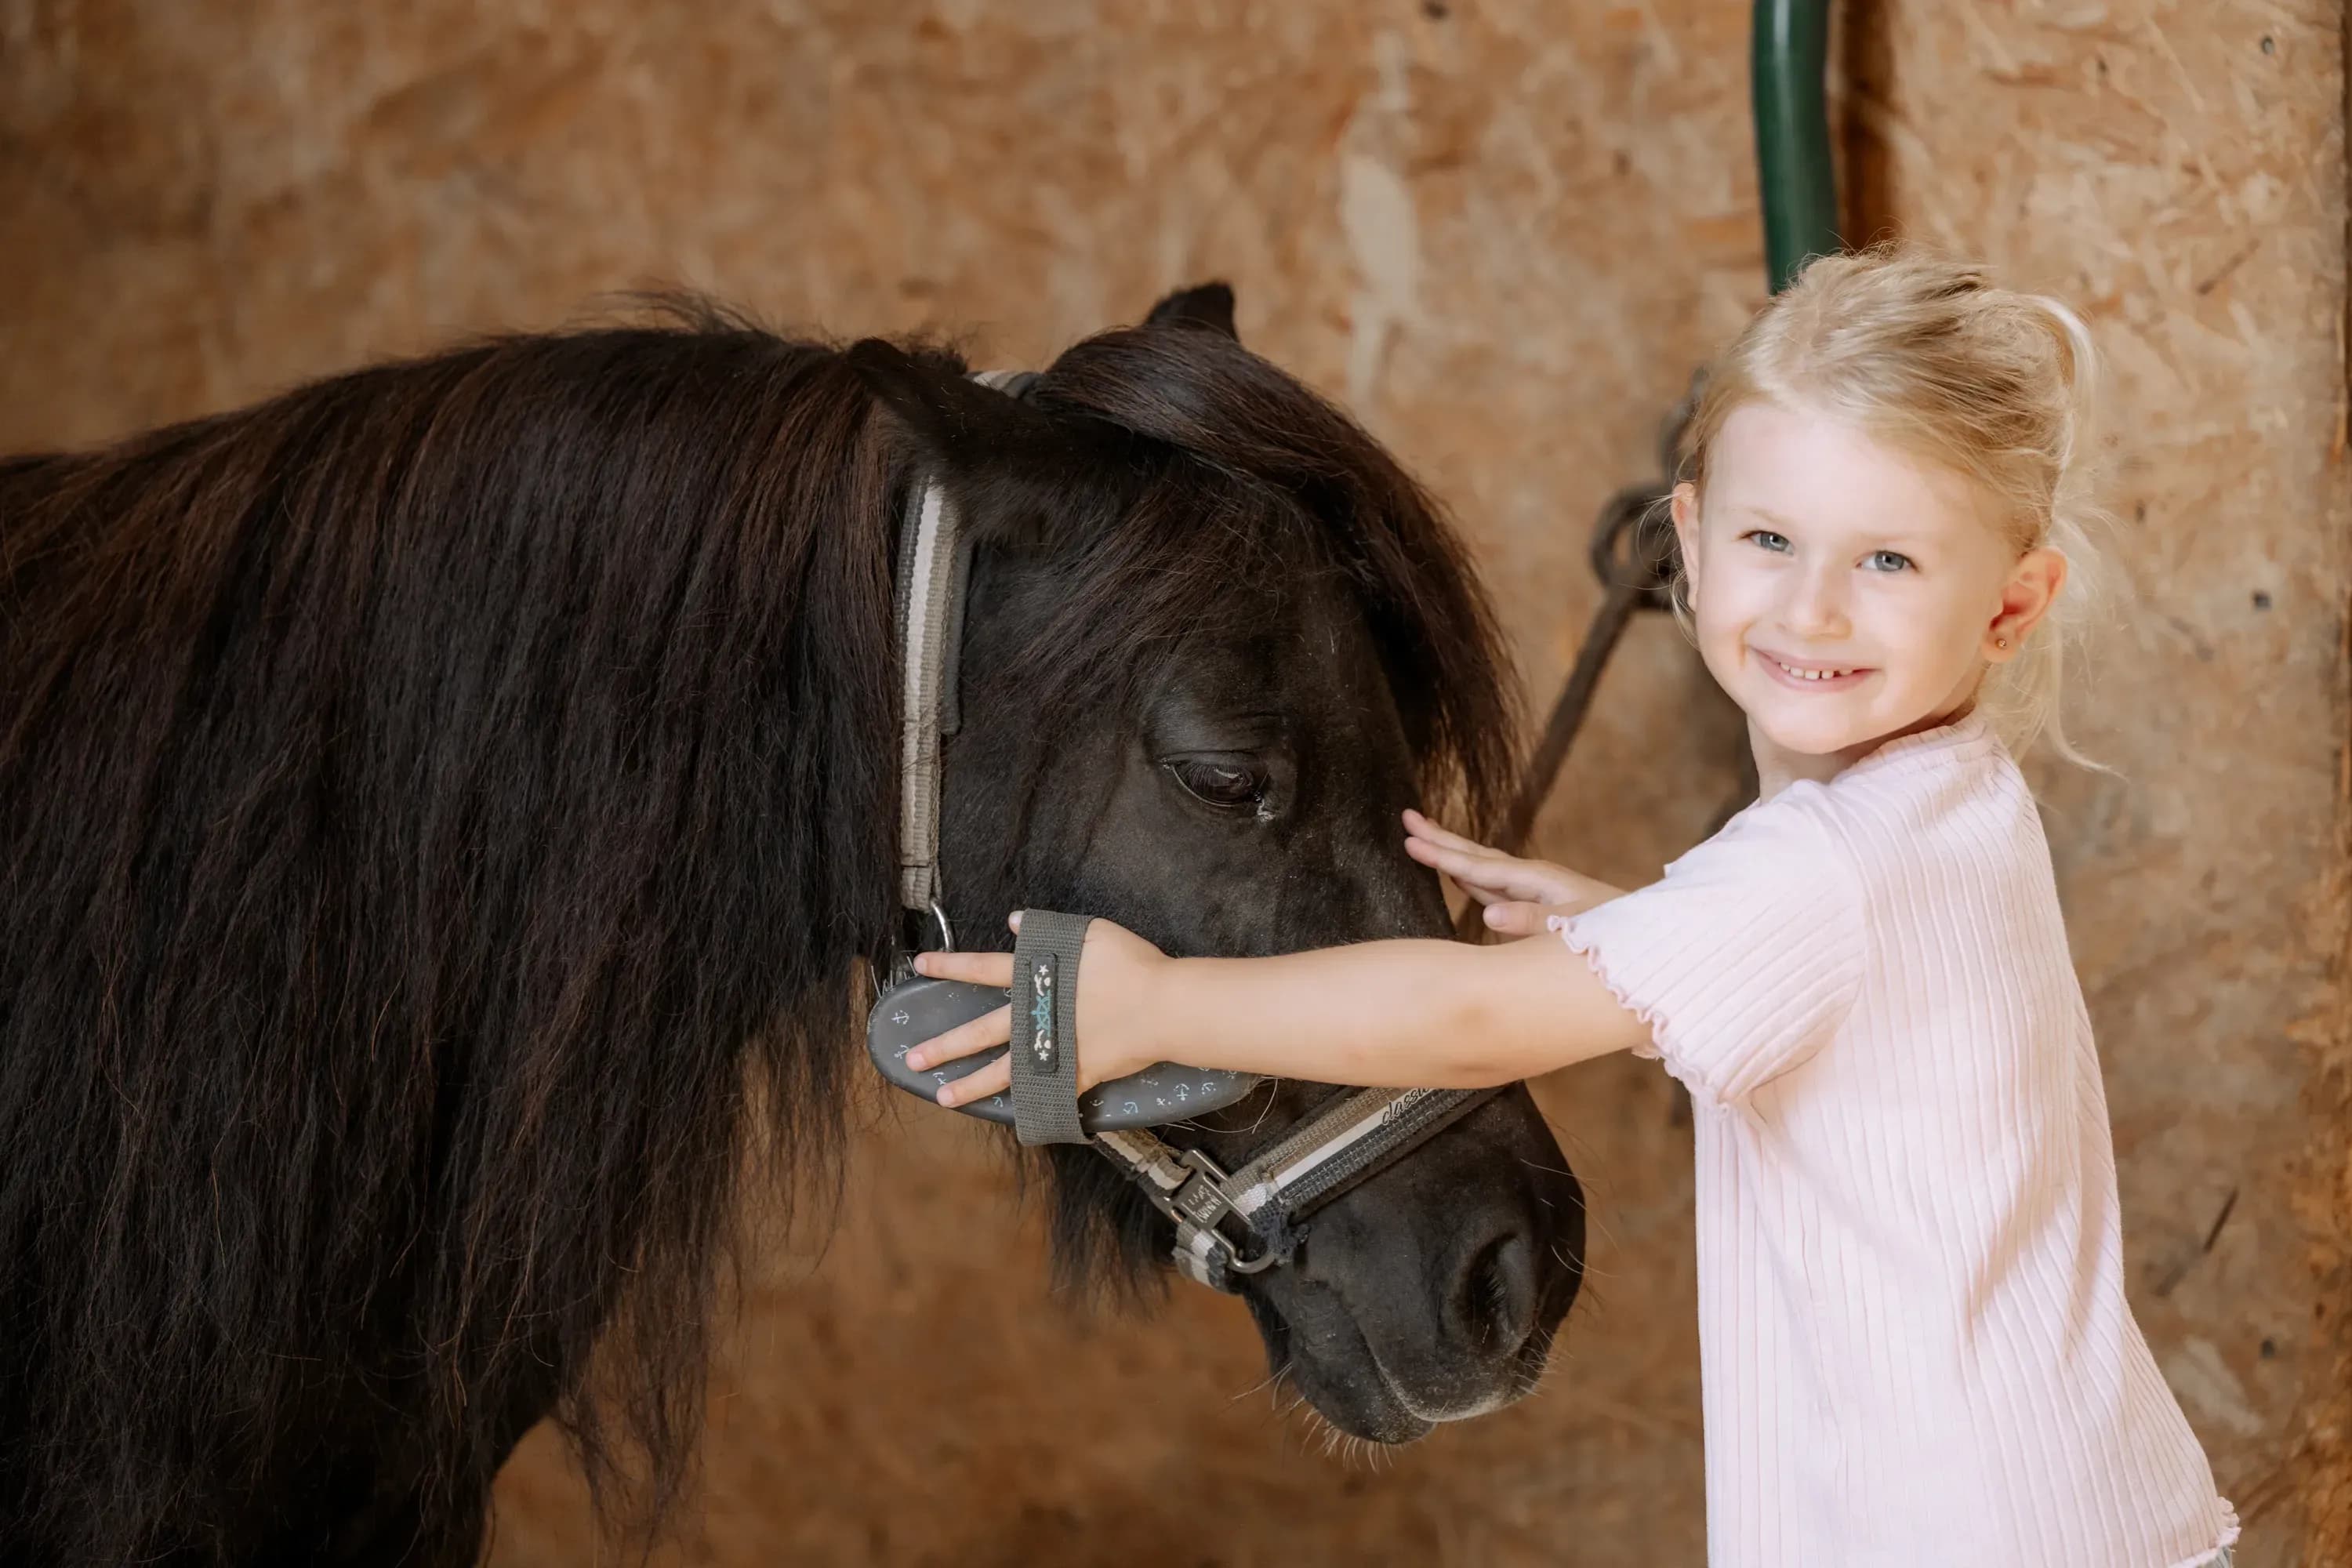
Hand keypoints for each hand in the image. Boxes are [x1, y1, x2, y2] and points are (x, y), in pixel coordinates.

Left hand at [903, 913, 1169, 1108]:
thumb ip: (1047, 930)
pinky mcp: (1075, 1074)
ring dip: (968, 1084)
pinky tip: (1011, 1114)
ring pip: (1000, 1071)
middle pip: (978, 1031)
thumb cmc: (1132, 964)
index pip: (982, 969)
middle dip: (942, 1044)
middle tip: (912, 1056)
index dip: (950, 966)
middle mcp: (1034, 1016)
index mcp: (1035, 977)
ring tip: (941, 1097)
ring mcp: (1052, 1049)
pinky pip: (1045, 1092)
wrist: (1162, 1006)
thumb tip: (1013, 922)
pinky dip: (1028, 1104)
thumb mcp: (1091, 932)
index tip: (920, 966)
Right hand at [1402, 808, 1623, 937]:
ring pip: (1482, 868)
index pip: (1478, 866)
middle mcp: (1533, 879)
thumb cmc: (1614, 934)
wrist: (1650, 938)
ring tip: (1424, 837)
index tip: (1408, 838)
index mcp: (1537, 880)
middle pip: (1475, 854)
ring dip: (1453, 853)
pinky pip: (1495, 886)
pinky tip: (1461, 877)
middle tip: (1406, 817)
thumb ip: (1530, 922)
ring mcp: (1535, 891)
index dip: (1441, 854)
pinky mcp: (1539, 906)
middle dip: (1440, 838)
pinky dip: (1472, 877)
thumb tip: (1486, 916)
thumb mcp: (1572, 928)